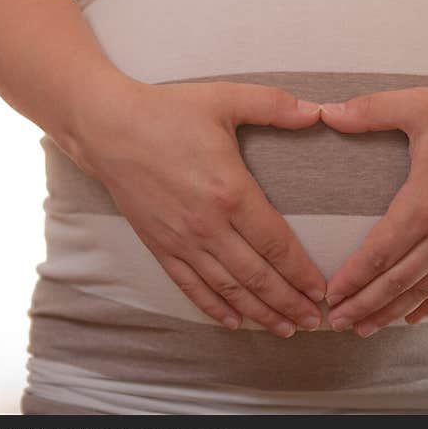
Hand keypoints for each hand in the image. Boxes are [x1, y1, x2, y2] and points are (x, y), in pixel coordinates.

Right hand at [66, 78, 326, 336]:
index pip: (276, 244)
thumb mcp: (225, 99)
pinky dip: (213, 308)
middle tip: (314, 321)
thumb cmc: (167, 111)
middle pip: (257, 276)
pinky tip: (233, 323)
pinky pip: (190, 286)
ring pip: (228, 288)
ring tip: (284, 329)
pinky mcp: (159, 246)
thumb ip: (275, 106)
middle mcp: (208, 225)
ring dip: (259, 312)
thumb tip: (319, 112)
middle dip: (289, 302)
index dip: (302, 271)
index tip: (322, 290)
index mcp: (231, 192)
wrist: (106, 126)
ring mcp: (181, 240)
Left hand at [319, 84, 427, 336]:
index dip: (351, 278)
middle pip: (396, 281)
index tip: (328, 294)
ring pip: (423, 290)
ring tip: (364, 327)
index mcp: (424, 204)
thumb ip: (369, 111)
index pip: (378, 253)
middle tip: (335, 322)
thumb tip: (325, 113)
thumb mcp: (418, 105)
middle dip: (362, 304)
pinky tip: (412, 318)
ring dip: (391, 312)